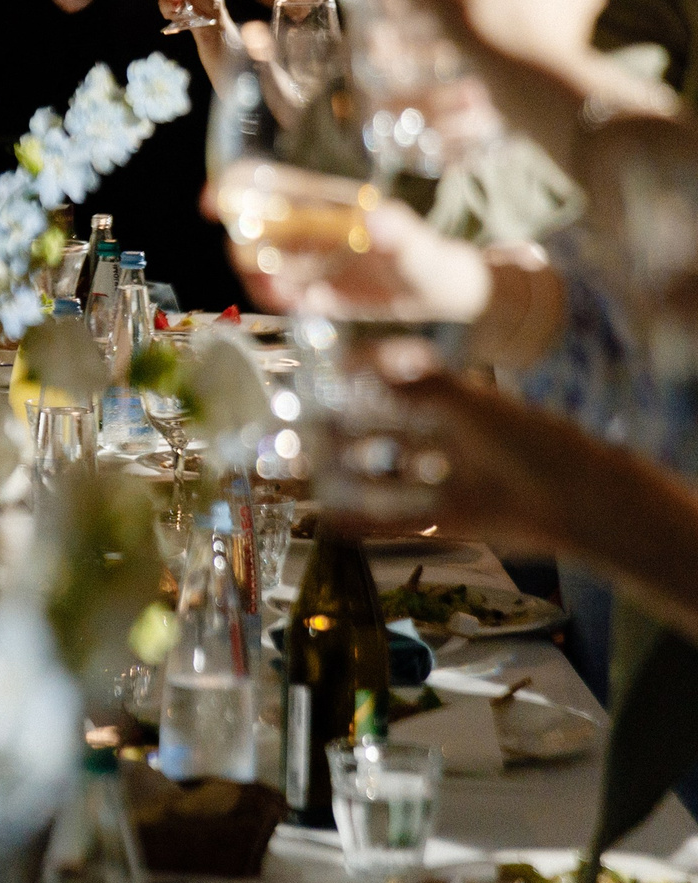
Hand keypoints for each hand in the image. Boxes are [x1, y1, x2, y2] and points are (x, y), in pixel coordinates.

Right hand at [239, 194, 493, 323]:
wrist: (443, 293)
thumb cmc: (430, 257)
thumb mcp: (418, 245)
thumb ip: (397, 232)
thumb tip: (376, 219)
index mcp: (322, 203)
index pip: (266, 184)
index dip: (233, 188)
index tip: (211, 204)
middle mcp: (306, 228)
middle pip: (251, 226)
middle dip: (241, 243)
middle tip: (257, 266)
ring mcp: (307, 260)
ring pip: (259, 261)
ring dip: (257, 276)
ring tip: (280, 292)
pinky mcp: (312, 291)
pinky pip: (280, 293)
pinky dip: (278, 299)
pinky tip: (295, 303)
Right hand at [322, 363, 607, 555]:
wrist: (575, 501)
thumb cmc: (529, 441)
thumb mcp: (470, 404)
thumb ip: (417, 381)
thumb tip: (364, 357)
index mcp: (455, 405)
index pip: (398, 387)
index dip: (362, 383)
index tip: (324, 380)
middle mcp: (449, 441)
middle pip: (388, 434)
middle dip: (348, 435)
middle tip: (306, 436)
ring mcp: (450, 481)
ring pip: (391, 478)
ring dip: (353, 482)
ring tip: (313, 482)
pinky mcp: (454, 519)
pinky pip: (403, 522)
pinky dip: (368, 524)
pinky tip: (337, 523)